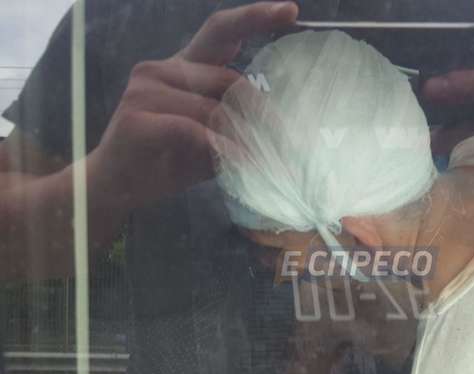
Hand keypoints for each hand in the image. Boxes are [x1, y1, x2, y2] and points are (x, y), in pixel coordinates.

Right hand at [90, 1, 297, 209]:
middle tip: (282, 141)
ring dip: (243, 140)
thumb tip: (277, 126)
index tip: (290, 11)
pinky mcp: (137, 118)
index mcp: (182, 68)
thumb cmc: (165, 161)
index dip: (255, 17)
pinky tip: (238, 163)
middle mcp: (161, 69)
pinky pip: (195, 130)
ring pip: (214, 109)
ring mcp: (145, 90)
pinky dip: (222, 148)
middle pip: (229, 79)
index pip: (221, 30)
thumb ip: (234, 124)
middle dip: (260, 113)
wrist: (115, 188)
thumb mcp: (210, 141)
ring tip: (261, 162)